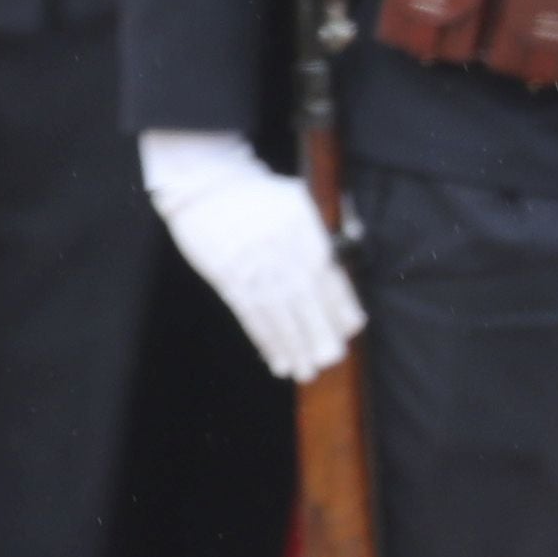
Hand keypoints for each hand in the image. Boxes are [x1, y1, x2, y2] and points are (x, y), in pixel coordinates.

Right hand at [139, 135, 360, 383]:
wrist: (205, 185)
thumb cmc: (255, 193)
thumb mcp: (297, 199)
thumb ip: (322, 228)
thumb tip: (350, 247)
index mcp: (304, 233)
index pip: (329, 277)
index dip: (341, 306)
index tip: (352, 329)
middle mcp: (282, 253)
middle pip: (307, 302)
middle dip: (320, 335)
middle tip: (332, 361)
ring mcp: (254, 269)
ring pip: (280, 316)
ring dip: (295, 347)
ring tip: (306, 371)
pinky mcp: (228, 280)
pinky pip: (251, 317)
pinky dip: (266, 342)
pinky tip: (277, 360)